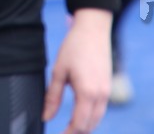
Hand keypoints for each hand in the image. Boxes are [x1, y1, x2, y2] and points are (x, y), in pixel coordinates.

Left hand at [44, 8, 112, 133]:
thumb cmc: (74, 47)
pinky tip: (79, 115)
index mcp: (87, 93)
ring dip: (84, 126)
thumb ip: (52, 97)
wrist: (93, 30)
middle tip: (62, 133)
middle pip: (90, 125)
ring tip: (69, 128)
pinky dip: (90, 116)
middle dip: (76, 132)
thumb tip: (46, 117)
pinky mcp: (107, 87)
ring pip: (97, 119)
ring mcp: (106, 91)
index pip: (79, 125)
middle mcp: (101, 95)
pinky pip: (100, 109)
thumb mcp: (58, 71)